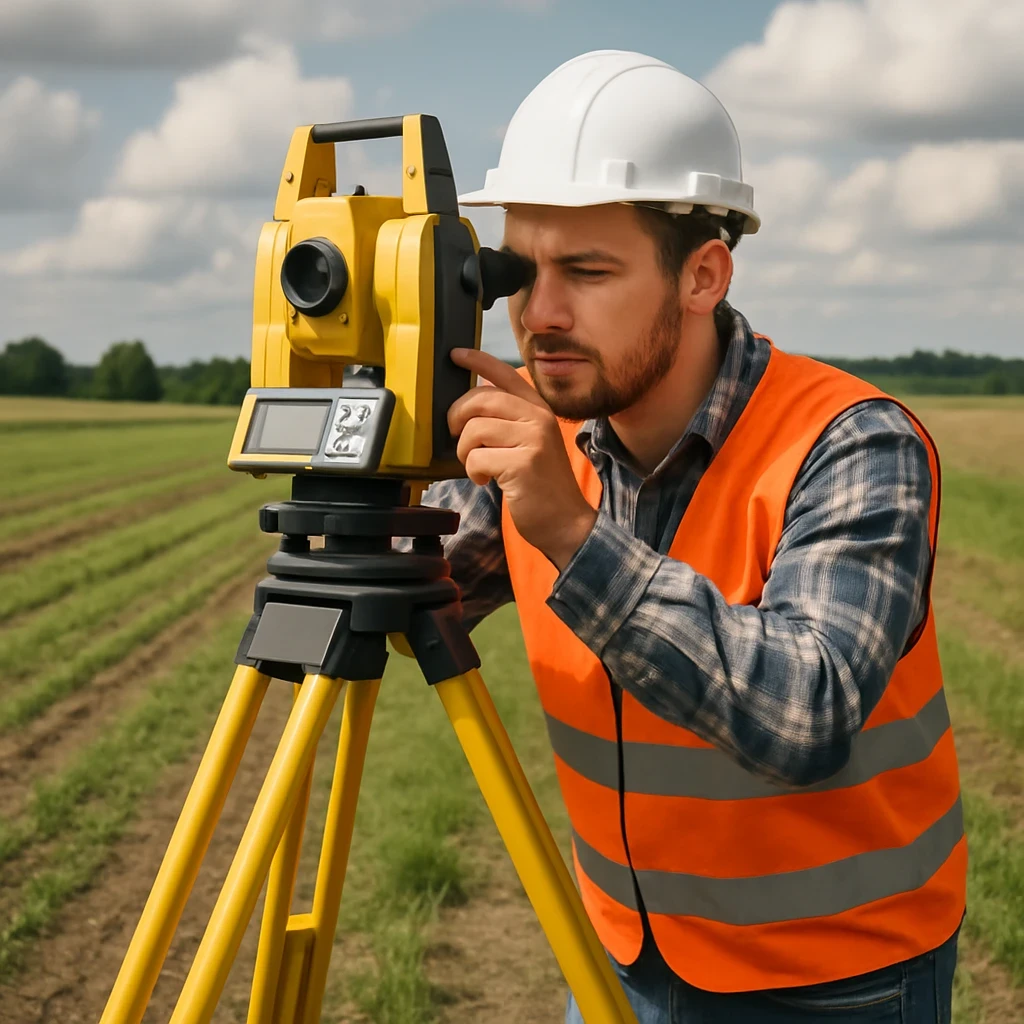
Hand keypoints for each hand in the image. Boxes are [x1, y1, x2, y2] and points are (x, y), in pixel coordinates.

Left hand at [448, 348, 597, 570]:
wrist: (565, 522)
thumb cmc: (540, 485)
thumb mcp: (530, 443)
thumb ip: (507, 421)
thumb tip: (468, 407)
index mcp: (539, 409)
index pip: (505, 374)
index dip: (477, 361)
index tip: (455, 355)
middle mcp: (538, 418)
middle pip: (481, 398)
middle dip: (457, 416)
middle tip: (456, 435)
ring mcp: (533, 439)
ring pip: (474, 430)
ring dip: (464, 451)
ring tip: (475, 464)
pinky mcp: (523, 463)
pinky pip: (477, 458)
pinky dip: (473, 472)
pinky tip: (485, 480)